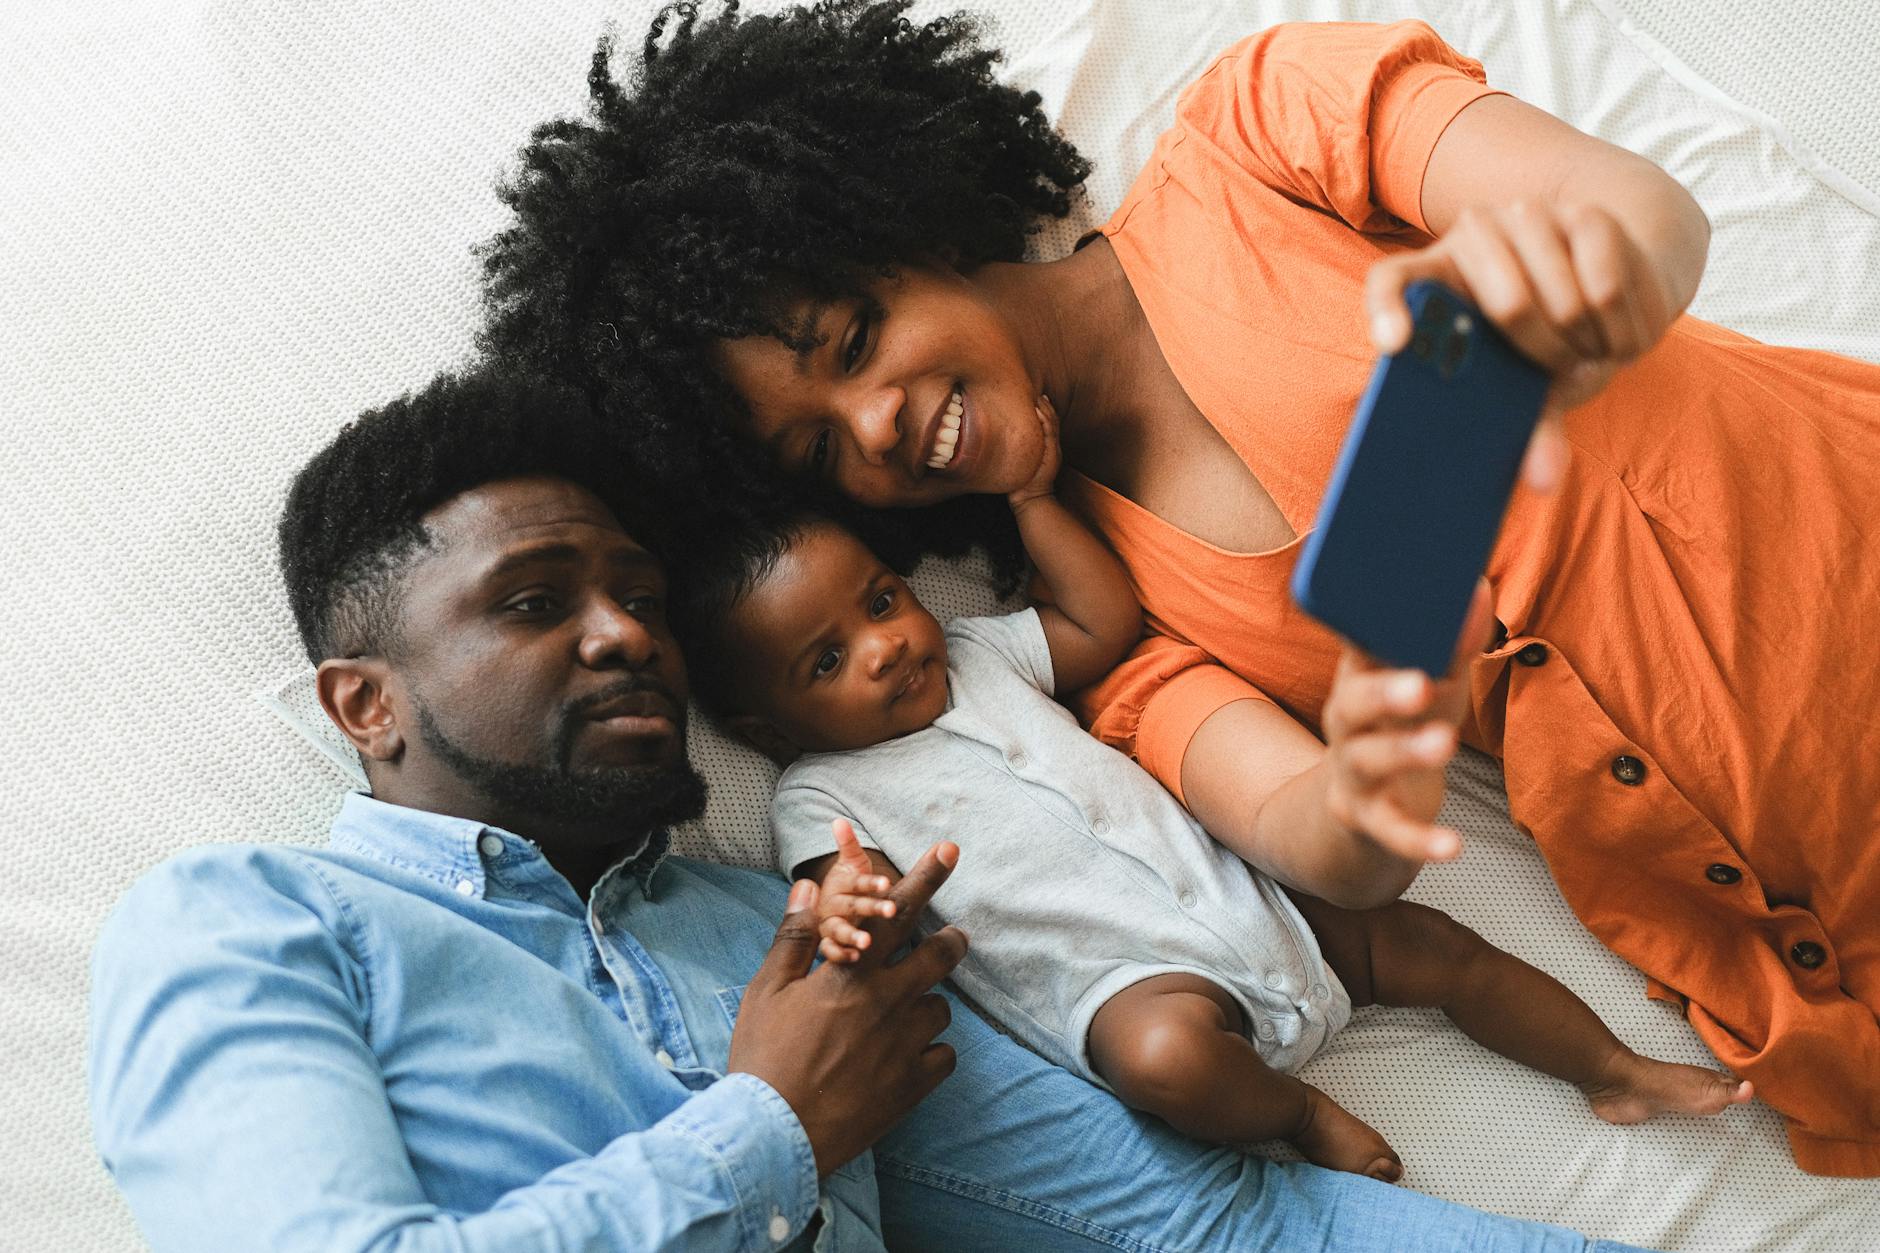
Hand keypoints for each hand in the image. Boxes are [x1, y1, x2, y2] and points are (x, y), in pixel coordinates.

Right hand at [727, 840, 966, 1176]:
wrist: (773, 1135)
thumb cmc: (763, 1058)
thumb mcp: (766, 991)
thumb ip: (794, 936)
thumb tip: (807, 887)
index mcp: (851, 972)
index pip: (897, 911)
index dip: (926, 876)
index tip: (950, 850)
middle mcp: (887, 1002)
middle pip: (940, 954)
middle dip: (951, 940)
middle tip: (952, 938)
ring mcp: (905, 1045)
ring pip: (940, 1008)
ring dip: (926, 1005)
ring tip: (899, 1017)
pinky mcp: (914, 1086)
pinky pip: (944, 1057)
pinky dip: (930, 1054)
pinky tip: (904, 1059)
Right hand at [815, 818, 898, 963]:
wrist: (822, 913)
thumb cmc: (845, 887)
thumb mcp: (850, 866)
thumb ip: (849, 846)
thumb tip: (839, 821)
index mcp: (841, 886)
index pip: (857, 883)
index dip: (871, 883)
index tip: (887, 883)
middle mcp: (833, 906)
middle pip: (852, 906)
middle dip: (871, 907)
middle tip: (891, 909)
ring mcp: (829, 927)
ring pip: (838, 930)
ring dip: (852, 935)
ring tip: (866, 942)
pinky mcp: (828, 946)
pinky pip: (829, 952)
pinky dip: (839, 954)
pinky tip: (854, 957)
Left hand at [1007, 394, 1061, 510]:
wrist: (1031, 500)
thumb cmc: (1021, 482)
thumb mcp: (1019, 461)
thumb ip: (1016, 447)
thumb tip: (1000, 435)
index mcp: (1046, 446)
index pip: (1047, 422)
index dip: (1042, 408)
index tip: (1033, 396)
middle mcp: (1052, 445)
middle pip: (1052, 418)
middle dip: (1045, 404)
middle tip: (1035, 390)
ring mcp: (1054, 449)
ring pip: (1053, 423)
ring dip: (1045, 408)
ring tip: (1037, 396)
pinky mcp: (1052, 454)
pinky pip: (1050, 433)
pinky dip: (1045, 420)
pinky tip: (1037, 410)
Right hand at [1319, 581, 1495, 863]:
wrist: (1356, 812)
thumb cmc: (1399, 729)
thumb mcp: (1423, 686)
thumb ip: (1450, 645)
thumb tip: (1477, 586)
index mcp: (1356, 678)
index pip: (1356, 644)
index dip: (1367, 623)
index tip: (1391, 599)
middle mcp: (1345, 722)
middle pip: (1353, 703)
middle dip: (1384, 692)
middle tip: (1420, 683)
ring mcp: (1353, 773)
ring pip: (1370, 761)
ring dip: (1405, 751)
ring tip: (1444, 742)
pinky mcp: (1368, 821)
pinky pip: (1391, 832)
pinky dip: (1420, 841)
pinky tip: (1452, 847)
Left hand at [1365, 201, 1677, 492]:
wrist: (1611, 278)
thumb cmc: (1542, 342)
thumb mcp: (1522, 383)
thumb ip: (1526, 429)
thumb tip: (1543, 482)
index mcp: (1434, 275)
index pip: (1389, 282)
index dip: (1387, 313)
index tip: (1393, 347)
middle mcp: (1472, 234)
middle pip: (1506, 303)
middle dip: (1545, 352)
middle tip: (1562, 366)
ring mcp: (1527, 217)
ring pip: (1560, 299)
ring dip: (1585, 341)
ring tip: (1589, 348)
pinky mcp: (1585, 214)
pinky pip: (1606, 285)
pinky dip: (1621, 326)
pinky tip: (1620, 337)